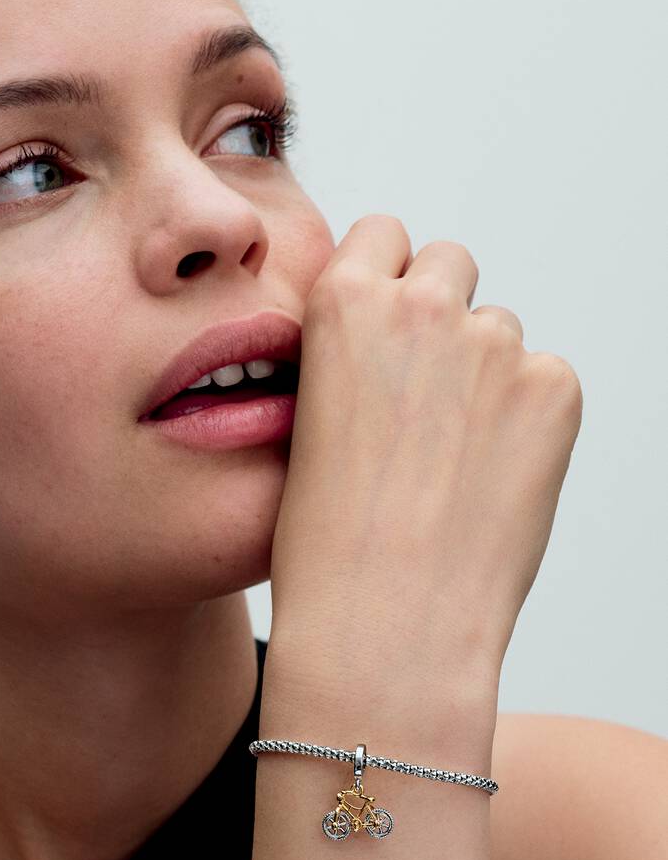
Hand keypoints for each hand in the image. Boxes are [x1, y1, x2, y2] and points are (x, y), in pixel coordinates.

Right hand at [267, 216, 582, 733]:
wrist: (381, 624)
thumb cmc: (325, 545)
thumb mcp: (305, 424)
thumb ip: (351, 358)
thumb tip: (398, 343)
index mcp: (342, 304)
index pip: (385, 235)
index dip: (387, 283)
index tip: (388, 330)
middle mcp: (423, 306)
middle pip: (451, 265)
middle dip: (440, 315)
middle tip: (426, 399)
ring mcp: (496, 345)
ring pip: (499, 331)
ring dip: (484, 374)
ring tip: (453, 462)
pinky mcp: (554, 390)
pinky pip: (545, 379)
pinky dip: (526, 418)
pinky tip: (489, 480)